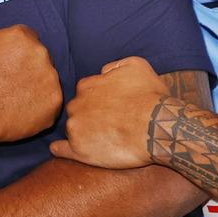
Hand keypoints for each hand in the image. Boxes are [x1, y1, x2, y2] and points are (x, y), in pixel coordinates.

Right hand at [0, 25, 60, 142]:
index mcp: (20, 36)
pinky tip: (22, 113)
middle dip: (30, 69)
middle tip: (14, 83)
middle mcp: (40, 52)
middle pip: (41, 58)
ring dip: (37, 88)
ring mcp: (50, 77)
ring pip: (48, 81)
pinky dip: (40, 109)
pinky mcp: (55, 101)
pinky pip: (50, 103)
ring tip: (16, 100)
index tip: (13, 63)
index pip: (28, 38)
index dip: (19, 51)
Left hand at [50, 56, 168, 168]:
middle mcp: (76, 105)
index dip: (99, 99)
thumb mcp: (136, 66)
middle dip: (89, 115)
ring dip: (82, 131)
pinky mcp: (78, 150)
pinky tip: (60, 149)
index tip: (112, 107)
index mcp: (87, 86)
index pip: (85, 92)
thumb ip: (115, 66)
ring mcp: (75, 128)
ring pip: (73, 128)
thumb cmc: (151, 97)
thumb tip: (103, 72)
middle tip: (110, 123)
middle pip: (77, 109)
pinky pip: (60, 149)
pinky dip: (60, 149)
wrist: (157, 127)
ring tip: (104, 138)